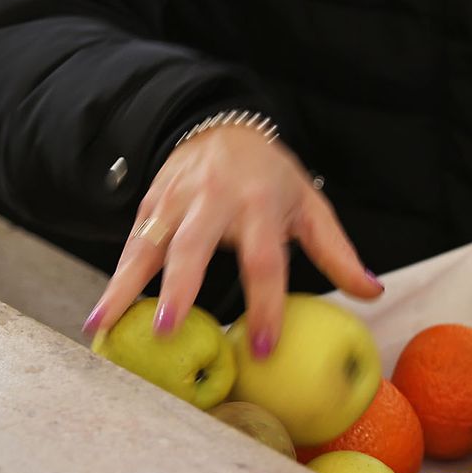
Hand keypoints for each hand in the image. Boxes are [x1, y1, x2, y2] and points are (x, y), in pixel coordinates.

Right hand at [82, 126, 381, 355]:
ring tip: (107, 326)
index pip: (265, 260)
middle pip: (193, 246)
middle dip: (180, 287)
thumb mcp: (311, 207)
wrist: (222, 126)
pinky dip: (113, 281)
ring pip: (147, 246)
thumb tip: (372, 293)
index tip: (264, 346)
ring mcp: (174, 201)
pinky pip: (129, 247)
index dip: (266, 304)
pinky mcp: (148, 206)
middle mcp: (212, 199)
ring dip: (126, 286)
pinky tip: (99, 319)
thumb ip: (338, 252)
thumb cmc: (272, 179)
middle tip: (169, 329)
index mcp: (260, 203)